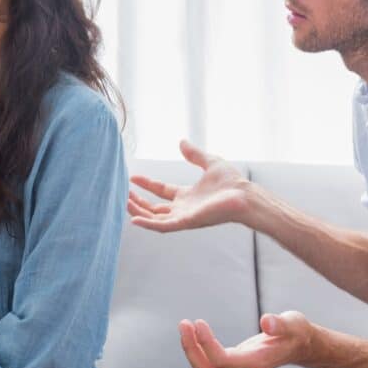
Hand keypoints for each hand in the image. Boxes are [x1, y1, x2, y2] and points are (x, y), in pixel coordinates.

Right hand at [127, 139, 249, 232]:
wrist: (244, 196)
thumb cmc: (232, 182)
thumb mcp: (210, 162)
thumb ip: (194, 154)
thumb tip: (181, 141)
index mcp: (187, 195)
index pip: (161, 190)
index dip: (146, 184)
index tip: (132, 176)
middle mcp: (183, 208)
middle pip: (154, 208)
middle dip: (137, 201)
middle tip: (123, 193)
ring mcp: (184, 217)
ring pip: (154, 218)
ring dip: (138, 212)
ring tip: (124, 202)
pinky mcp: (186, 223)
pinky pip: (163, 226)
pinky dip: (148, 224)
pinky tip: (134, 219)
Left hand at [178, 311, 315, 367]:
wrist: (302, 345)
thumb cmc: (297, 333)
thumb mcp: (293, 323)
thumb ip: (280, 324)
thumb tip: (266, 321)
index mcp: (255, 362)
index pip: (222, 361)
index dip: (206, 344)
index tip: (198, 323)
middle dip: (192, 349)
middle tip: (184, 323)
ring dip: (192, 349)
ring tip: (185, 325)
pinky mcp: (234, 362)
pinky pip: (209, 362)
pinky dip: (198, 348)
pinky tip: (194, 331)